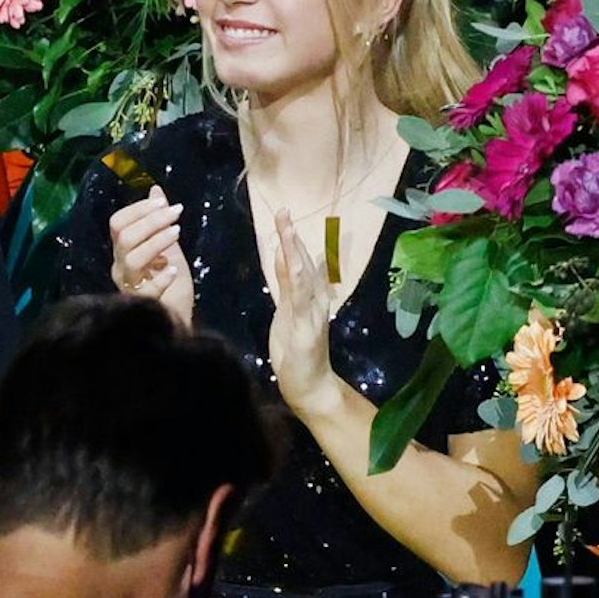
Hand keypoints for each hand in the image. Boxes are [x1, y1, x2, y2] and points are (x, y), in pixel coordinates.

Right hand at [107, 185, 193, 327]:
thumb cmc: (171, 283)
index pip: (118, 223)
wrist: (177, 317)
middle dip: (151, 221)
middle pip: (124, 237)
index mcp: (123, 251)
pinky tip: (173, 270)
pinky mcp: (142, 303)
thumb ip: (159, 221)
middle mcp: (121, 267)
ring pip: (132, 258)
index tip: (162, 202)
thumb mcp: (168, 246)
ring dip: (156, 242)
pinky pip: (147, 288)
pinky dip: (161, 277)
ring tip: (177, 233)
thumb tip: (155, 189)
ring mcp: (129, 285)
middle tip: (176, 212)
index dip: (138, 209)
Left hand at [267, 210, 341, 419]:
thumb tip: (284, 257)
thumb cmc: (297, 352)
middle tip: (283, 211)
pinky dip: (298, 282)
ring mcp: (312, 315)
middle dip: (292, 238)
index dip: (292, 239)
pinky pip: (301, 302)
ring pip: (303, 277)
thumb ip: (288, 286)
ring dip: (295, 252)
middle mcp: (315, 302)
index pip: (300, 263)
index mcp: (309, 298)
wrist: (311, 386)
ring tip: (288, 230)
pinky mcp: (307, 330)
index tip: (284, 215)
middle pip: (303, 263)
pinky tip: (294, 266)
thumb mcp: (288, 313)